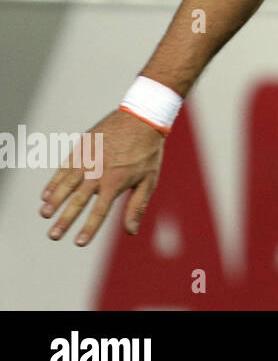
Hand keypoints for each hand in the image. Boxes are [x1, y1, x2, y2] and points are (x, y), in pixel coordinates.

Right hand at [40, 109, 164, 245]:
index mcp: (116, 182)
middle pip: (78, 200)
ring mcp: (87, 159)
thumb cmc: (148, 151)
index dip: (89, 228)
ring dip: (54, 201)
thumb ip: (137, 205)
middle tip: (53, 236)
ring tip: (44, 215)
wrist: (142, 117)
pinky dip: (55, 181)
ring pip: (66, 184)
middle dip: (65, 220)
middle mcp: (98, 172)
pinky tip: (47, 194)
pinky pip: (64, 168)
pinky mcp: (81, 148)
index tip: (79, 243)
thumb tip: (131, 232)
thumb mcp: (149, 179)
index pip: (100, 210)